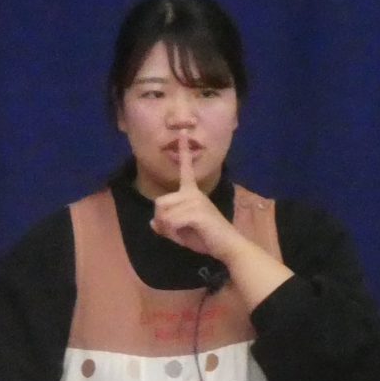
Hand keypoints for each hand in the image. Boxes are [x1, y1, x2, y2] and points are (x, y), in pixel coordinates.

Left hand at [151, 139, 236, 258]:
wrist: (227, 247)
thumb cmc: (206, 238)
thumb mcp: (180, 232)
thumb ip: (166, 226)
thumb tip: (152, 222)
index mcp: (192, 192)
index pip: (186, 169)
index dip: (184, 150)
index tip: (183, 133)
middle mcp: (193, 193)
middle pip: (159, 203)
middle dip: (162, 221)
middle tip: (176, 231)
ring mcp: (195, 200)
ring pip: (163, 214)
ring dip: (168, 229)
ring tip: (184, 233)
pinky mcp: (196, 212)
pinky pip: (171, 221)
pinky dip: (173, 233)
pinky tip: (185, 236)